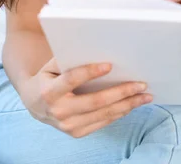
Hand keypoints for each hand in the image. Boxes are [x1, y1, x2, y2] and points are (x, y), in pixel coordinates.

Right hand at [19, 58, 151, 137]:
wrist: (34, 103)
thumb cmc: (49, 77)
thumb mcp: (52, 65)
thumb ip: (69, 58)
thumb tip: (96, 48)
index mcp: (50, 91)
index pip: (72, 80)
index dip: (90, 72)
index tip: (110, 65)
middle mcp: (58, 111)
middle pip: (95, 102)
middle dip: (121, 92)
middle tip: (141, 84)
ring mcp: (68, 125)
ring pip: (103, 114)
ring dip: (128, 105)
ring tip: (145, 96)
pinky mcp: (76, 133)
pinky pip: (103, 122)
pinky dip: (120, 112)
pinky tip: (133, 104)